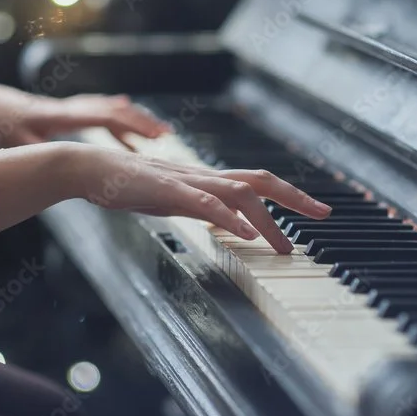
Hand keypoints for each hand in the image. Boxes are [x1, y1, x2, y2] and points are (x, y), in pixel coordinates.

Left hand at [0, 80, 170, 148]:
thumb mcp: (12, 142)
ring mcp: (66, 110)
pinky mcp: (61, 115)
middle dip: (141, 122)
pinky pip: (95, 117)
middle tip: (167, 134)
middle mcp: (68, 109)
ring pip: (107, 112)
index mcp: (61, 116)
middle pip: (113, 111)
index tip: (156, 136)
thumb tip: (56, 164)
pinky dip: (113, 126)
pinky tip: (124, 135)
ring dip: (131, 124)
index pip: (105, 117)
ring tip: (155, 137)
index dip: (133, 126)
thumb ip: (36, 153)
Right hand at [68, 145, 331, 253]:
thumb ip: (202, 206)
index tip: (315, 210)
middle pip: (262, 180)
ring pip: (240, 192)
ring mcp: (190, 182)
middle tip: (323, 215)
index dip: (290, 194)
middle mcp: (206, 176)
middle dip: (296, 198)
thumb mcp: (175, 198)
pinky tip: (247, 235)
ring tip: (285, 246)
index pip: (259, 182)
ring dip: (268, 220)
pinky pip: (208, 204)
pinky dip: (231, 219)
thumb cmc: (131, 185)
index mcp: (208, 179)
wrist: (94, 169)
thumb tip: (228, 221)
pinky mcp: (171, 192)